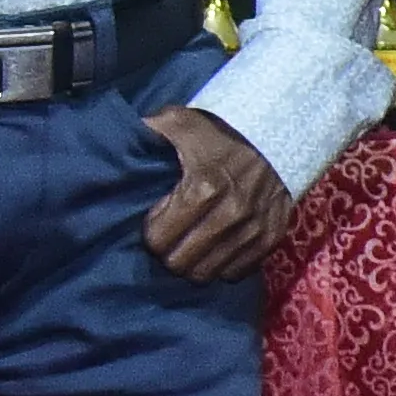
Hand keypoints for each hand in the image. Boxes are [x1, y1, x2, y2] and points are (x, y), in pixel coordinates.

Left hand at [137, 104, 295, 283]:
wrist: (279, 133)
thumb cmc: (221, 132)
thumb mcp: (182, 122)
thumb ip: (148, 132)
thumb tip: (116, 142)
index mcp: (203, 189)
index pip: (158, 240)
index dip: (151, 231)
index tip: (156, 218)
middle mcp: (231, 214)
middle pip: (180, 263)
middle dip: (169, 252)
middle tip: (170, 236)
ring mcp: (253, 229)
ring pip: (207, 273)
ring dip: (194, 262)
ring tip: (191, 244)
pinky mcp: (271, 238)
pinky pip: (237, 272)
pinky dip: (223, 265)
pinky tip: (217, 247)